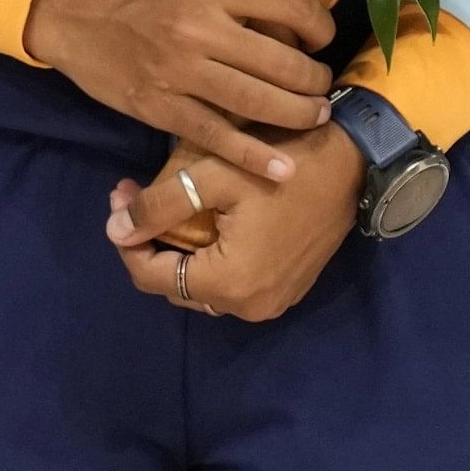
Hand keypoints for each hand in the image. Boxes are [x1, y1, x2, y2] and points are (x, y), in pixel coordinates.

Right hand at [23, 0, 337, 178]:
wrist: (66, 8)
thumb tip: (293, 22)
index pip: (290, 4)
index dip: (320, 24)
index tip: (322, 37)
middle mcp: (198, 27)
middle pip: (284, 63)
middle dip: (315, 79)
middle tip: (319, 85)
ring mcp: (178, 72)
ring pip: (260, 103)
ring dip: (299, 114)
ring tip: (312, 115)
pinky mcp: (159, 108)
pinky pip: (218, 137)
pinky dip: (255, 156)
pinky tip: (282, 169)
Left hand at [107, 122, 362, 322]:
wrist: (354, 164)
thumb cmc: (284, 165)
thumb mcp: (212, 178)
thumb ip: (158, 206)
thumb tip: (115, 231)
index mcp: (229, 284)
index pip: (150, 277)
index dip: (126, 240)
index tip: (119, 197)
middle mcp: (249, 306)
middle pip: (173, 284)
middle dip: (147, 241)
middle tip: (134, 196)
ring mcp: (271, 301)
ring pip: (200, 285)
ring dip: (176, 248)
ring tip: (163, 203)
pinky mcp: (285, 289)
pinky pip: (230, 281)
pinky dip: (208, 255)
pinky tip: (201, 218)